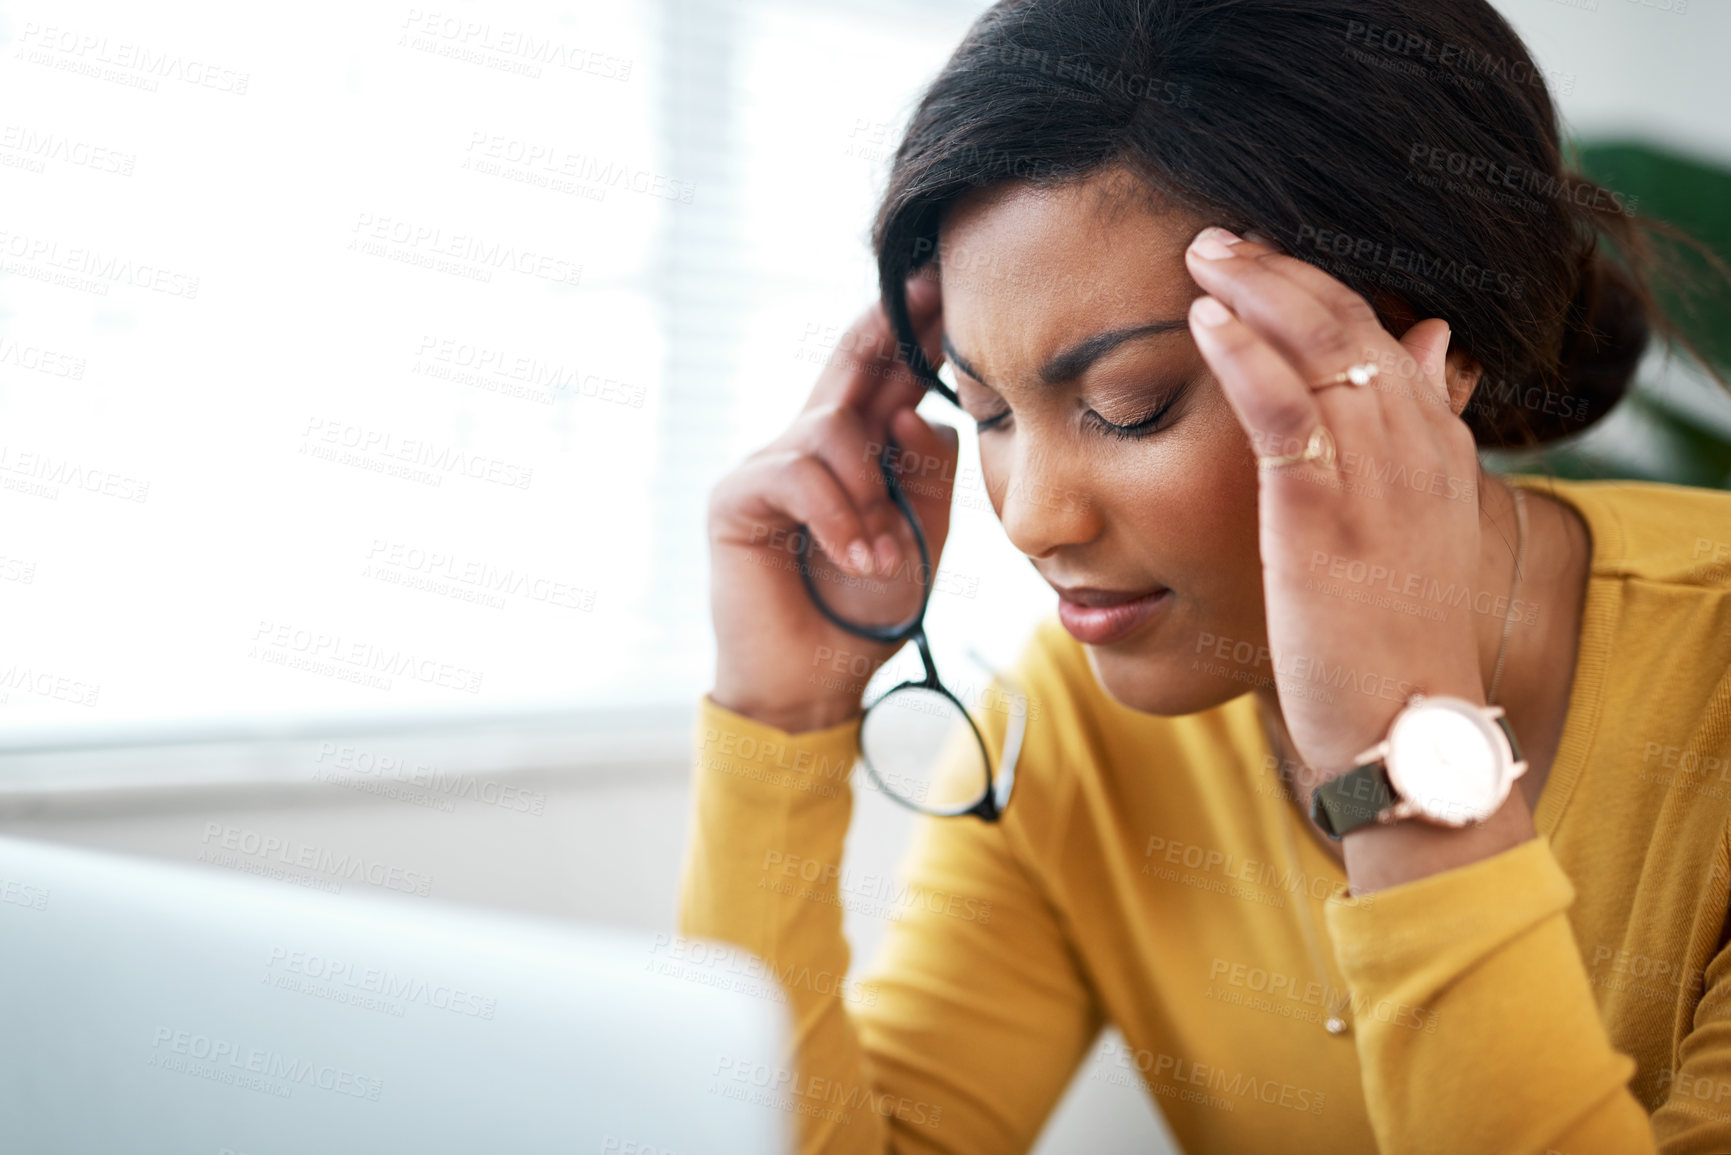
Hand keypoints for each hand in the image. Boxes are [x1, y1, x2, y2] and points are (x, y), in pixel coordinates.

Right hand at [707, 269, 957, 732]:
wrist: (817, 682)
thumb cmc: (868, 611)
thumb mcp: (922, 534)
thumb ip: (928, 470)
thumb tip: (916, 408)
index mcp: (860, 450)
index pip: (888, 372)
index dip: (917, 327)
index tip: (953, 283)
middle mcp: (811, 445)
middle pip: (850, 360)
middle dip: (891, 323)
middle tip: (929, 286)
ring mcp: (769, 466)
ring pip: (832, 429)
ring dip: (870, 496)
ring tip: (883, 556)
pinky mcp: (737, 496)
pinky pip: (800, 476)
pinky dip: (840, 520)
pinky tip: (860, 562)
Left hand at [1182, 227, 1485, 777]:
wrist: (1408, 730)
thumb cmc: (1395, 643)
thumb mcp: (1420, 531)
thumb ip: (1420, 439)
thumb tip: (1432, 345)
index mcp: (1437, 452)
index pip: (1382, 338)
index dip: (1320, 291)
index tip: (1264, 264)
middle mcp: (1414, 450)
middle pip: (1352, 325)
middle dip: (1282, 272)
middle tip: (1218, 238)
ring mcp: (1373, 480)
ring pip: (1321, 350)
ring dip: (1258, 290)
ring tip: (1201, 253)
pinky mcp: (1322, 517)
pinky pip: (1286, 411)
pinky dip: (1246, 355)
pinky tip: (1206, 319)